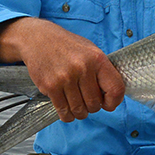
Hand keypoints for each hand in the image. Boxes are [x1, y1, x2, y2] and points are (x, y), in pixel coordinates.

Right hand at [0, 18, 125, 122]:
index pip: (115, 89)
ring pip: (79, 110)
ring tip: (78, 106)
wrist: (39, 39)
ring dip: (80, 112)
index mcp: (97, 59)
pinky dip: (67, 115)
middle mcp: (82, 68)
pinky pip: (63, 111)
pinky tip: (67, 111)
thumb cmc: (67, 46)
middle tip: (88, 102)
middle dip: (93, 107)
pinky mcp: (50, 86)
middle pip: (95, 103)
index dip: (114, 102)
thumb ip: (102, 72)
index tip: (108, 104)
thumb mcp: (90, 51)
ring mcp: (65, 78)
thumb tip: (113, 96)